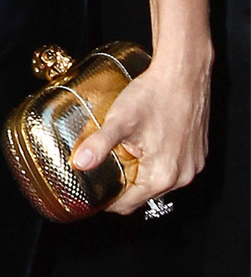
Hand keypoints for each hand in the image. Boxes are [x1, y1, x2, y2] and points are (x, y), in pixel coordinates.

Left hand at [72, 43, 212, 214]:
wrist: (183, 71)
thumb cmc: (155, 94)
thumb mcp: (120, 120)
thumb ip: (99, 144)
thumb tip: (80, 163)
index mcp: (163, 175)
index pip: (128, 205)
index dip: (107, 201)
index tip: (92, 192)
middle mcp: (182, 175)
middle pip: (143, 195)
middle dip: (122, 188)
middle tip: (103, 172)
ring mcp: (193, 164)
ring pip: (157, 182)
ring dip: (138, 175)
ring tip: (120, 158)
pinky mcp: (197, 153)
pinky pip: (172, 168)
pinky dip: (155, 163)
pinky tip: (141, 148)